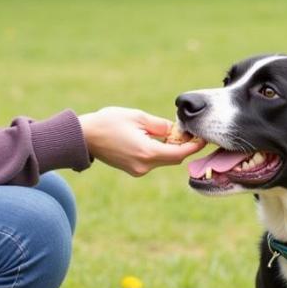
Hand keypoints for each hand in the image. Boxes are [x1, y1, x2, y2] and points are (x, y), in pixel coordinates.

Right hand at [78, 107, 205, 176]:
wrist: (83, 137)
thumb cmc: (108, 122)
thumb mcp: (137, 117)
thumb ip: (160, 125)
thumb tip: (175, 130)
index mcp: (148, 152)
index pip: (180, 153)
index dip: (194, 146)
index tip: (204, 137)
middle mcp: (144, 166)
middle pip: (174, 159)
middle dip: (184, 146)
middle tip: (191, 131)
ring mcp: (137, 170)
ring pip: (163, 160)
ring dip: (170, 148)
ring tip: (174, 132)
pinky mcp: (132, 169)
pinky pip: (152, 161)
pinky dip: (159, 151)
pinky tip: (157, 139)